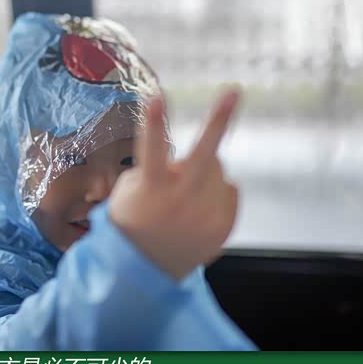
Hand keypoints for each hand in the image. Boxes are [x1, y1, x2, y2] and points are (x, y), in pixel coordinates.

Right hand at [109, 90, 239, 279]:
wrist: (147, 272)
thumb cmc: (132, 222)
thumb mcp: (128, 192)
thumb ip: (154, 170)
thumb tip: (186, 161)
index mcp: (150, 189)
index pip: (150, 149)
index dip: (154, 121)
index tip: (157, 95)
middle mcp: (179, 202)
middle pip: (204, 153)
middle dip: (219, 119)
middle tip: (234, 91)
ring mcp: (205, 215)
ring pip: (217, 167)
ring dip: (203, 170)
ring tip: (184, 194)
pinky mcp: (224, 225)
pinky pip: (229, 188)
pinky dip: (215, 191)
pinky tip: (196, 208)